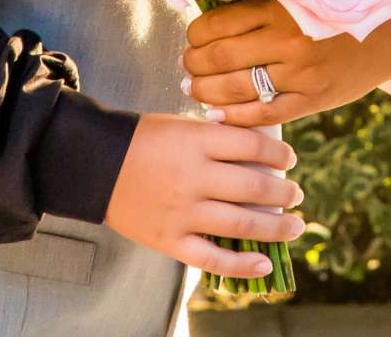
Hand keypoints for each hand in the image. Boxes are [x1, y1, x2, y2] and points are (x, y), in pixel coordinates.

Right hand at [102, 112, 301, 279]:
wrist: (95, 164)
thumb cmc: (142, 139)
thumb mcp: (182, 124)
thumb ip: (217, 137)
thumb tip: (261, 151)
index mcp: (199, 141)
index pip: (255, 147)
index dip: (280, 154)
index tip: (289, 159)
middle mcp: (194, 177)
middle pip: (256, 188)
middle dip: (285, 193)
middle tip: (295, 194)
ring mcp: (183, 212)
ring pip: (243, 225)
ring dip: (277, 227)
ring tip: (294, 225)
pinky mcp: (170, 240)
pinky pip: (212, 259)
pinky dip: (241, 265)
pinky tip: (264, 263)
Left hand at [180, 0, 390, 126]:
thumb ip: (271, 2)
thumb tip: (221, 16)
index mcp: (283, 6)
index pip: (219, 24)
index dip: (196, 33)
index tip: (192, 36)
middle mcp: (288, 41)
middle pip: (219, 57)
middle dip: (193, 64)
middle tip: (186, 65)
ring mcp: (301, 74)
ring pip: (234, 89)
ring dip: (205, 90)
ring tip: (194, 88)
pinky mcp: (314, 99)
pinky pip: (263, 115)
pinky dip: (233, 117)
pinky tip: (217, 114)